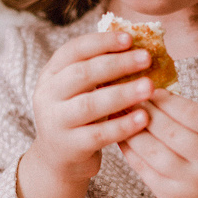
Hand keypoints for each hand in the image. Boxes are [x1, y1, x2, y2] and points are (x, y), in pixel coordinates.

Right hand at [17, 30, 153, 197]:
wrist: (57, 159)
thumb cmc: (78, 116)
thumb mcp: (79, 89)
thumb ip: (99, 69)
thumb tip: (139, 45)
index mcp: (51, 74)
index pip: (73, 50)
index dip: (101, 42)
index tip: (130, 38)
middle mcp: (48, 96)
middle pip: (82, 74)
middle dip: (117, 64)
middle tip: (146, 58)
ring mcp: (56, 122)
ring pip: (89, 105)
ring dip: (122, 93)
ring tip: (150, 86)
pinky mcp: (69, 147)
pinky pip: (98, 134)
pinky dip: (122, 125)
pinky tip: (144, 117)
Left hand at [119, 88, 197, 197]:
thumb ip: (195, 116)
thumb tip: (153, 93)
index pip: (193, 114)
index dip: (167, 100)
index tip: (151, 90)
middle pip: (170, 132)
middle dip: (146, 112)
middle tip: (130, 98)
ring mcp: (191, 185)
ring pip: (152, 150)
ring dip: (132, 129)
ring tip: (122, 114)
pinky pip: (143, 169)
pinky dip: (130, 150)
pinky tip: (123, 136)